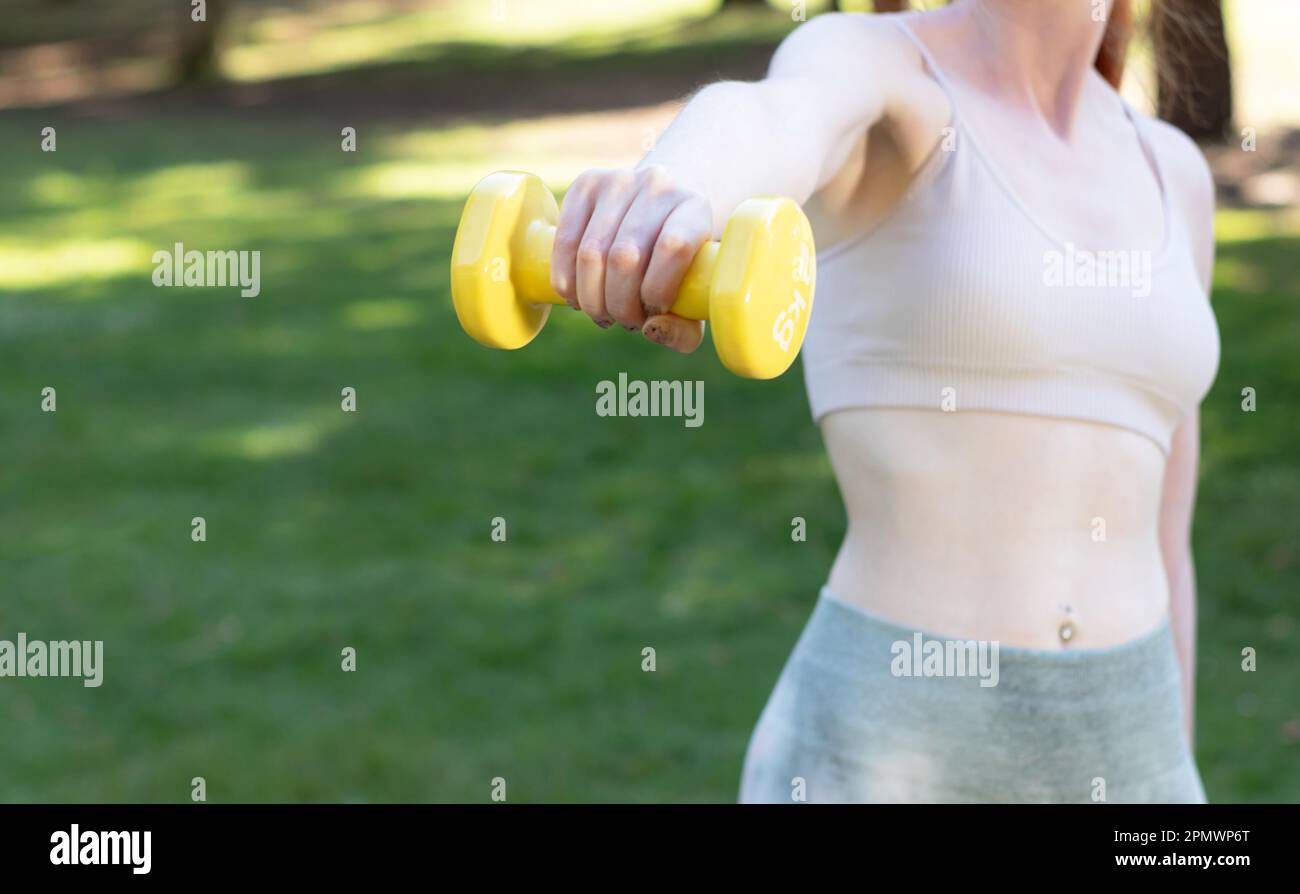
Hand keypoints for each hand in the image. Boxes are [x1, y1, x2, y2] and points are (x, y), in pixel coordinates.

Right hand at [550, 165, 711, 352]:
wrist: (659, 206)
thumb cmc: (679, 263)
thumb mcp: (693, 294)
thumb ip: (684, 329)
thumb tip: (650, 329)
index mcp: (694, 209)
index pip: (673, 247)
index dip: (656, 291)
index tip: (652, 313)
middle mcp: (658, 186)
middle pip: (624, 257)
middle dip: (618, 305)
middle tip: (625, 321)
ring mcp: (618, 180)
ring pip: (590, 253)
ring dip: (591, 299)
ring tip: (602, 313)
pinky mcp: (585, 183)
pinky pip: (565, 242)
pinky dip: (566, 281)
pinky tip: (578, 297)